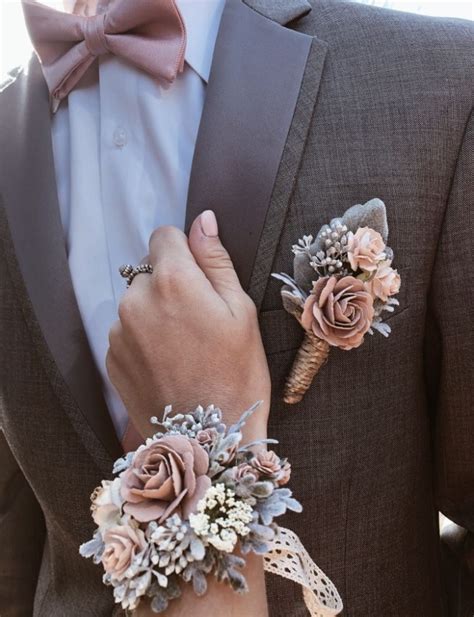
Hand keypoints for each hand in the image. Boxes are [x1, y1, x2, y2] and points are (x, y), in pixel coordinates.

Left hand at [106, 211, 269, 442]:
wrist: (208, 438)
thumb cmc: (236, 373)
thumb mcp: (241, 310)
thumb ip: (215, 259)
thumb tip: (202, 220)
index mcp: (171, 280)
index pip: (164, 236)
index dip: (185, 251)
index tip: (200, 278)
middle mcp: (135, 300)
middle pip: (149, 270)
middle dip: (171, 283)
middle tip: (199, 320)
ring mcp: (118, 330)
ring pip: (137, 302)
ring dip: (155, 312)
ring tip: (183, 347)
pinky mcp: (111, 357)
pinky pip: (126, 330)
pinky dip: (143, 338)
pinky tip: (167, 363)